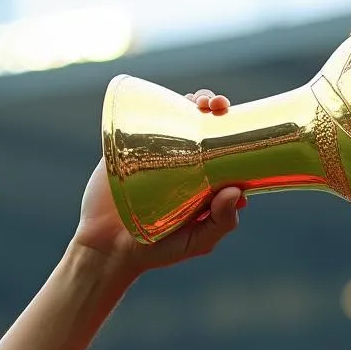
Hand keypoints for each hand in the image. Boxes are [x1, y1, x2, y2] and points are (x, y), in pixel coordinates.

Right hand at [72, 89, 246, 276]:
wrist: (107, 247)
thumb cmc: (157, 250)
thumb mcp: (197, 242)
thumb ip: (220, 223)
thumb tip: (238, 192)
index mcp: (206, 185)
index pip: (228, 155)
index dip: (238, 138)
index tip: (243, 131)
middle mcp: (187, 166)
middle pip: (207, 129)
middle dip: (218, 112)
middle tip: (220, 108)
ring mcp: (159, 153)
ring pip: (181, 118)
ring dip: (194, 102)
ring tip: (201, 102)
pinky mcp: (131, 146)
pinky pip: (146, 119)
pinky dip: (160, 103)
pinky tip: (172, 99)